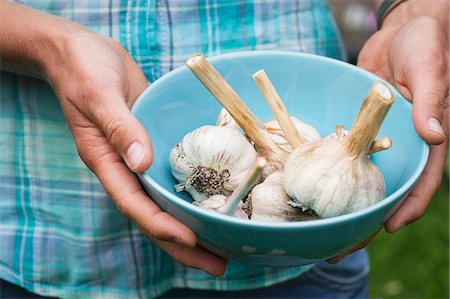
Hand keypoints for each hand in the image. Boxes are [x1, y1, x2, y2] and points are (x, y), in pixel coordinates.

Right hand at [43, 29, 226, 274]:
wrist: (85, 53)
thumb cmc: (83, 70)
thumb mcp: (98, 94)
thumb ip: (120, 128)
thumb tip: (142, 163)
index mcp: (106, 161)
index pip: (134, 203)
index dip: (162, 225)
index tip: (190, 240)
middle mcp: (125, 168)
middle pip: (155, 216)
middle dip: (184, 244)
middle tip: (218, 265)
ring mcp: (141, 159)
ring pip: (168, 202)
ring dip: (194, 226)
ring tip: (225, 247)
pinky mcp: (155, 144)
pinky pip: (175, 177)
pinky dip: (194, 194)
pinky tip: (217, 204)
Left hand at [329, 2, 448, 262]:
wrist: (403, 30)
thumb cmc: (427, 43)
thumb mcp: (430, 67)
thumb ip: (431, 99)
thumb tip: (434, 133)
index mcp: (427, 137)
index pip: (422, 181)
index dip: (407, 208)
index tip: (388, 228)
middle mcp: (402, 145)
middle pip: (385, 189)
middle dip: (366, 219)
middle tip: (340, 245)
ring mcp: (379, 138)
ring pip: (361, 177)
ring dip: (343, 203)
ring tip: (319, 226)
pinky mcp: (360, 126)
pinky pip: (345, 153)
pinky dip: (331, 171)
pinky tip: (310, 187)